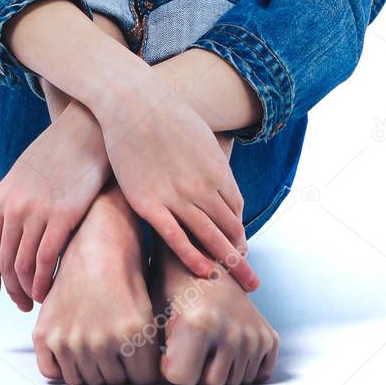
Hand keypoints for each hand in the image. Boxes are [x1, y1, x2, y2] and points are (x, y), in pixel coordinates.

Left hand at [0, 96, 110, 309]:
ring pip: (23, 266)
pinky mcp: (62, 215)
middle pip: (4, 262)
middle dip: (10, 289)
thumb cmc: (63, 150)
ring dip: (27, 290)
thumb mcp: (27, 173)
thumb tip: (17, 230)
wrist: (86, 127)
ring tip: (37, 301)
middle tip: (21, 305)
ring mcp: (36, 211)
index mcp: (2, 196)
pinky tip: (50, 289)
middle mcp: (13, 206)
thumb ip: (18, 200)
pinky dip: (45, 280)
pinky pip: (46, 259)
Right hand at [92, 64, 258, 292]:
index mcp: (217, 169)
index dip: (239, 231)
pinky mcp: (149, 203)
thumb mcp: (200, 135)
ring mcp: (176, 196)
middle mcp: (202, 186)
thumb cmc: (165, 113)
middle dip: (242, 257)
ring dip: (226, 262)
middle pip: (230, 228)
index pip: (236, 209)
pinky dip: (193, 258)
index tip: (239, 245)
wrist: (133, 101)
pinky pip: (176, 238)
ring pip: (209, 237)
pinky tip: (205, 272)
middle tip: (252, 281)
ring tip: (237, 283)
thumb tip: (217, 172)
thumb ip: (211, 159)